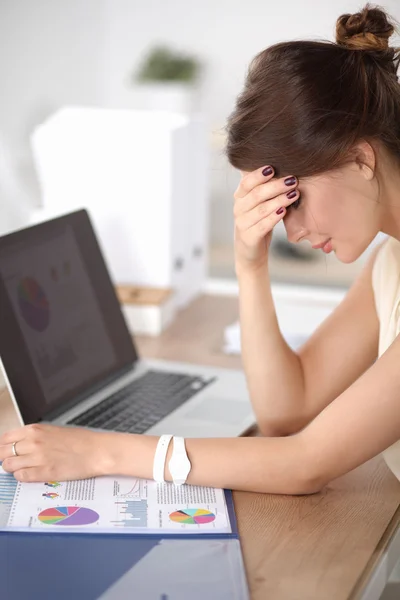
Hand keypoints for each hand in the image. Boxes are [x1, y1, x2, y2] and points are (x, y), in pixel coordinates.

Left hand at [0, 423, 115, 482]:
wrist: (97, 451)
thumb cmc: (80, 441)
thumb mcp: (54, 431)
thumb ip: (35, 437)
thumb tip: (19, 445)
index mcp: (35, 429)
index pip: (5, 438)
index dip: (3, 447)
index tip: (5, 451)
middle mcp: (33, 442)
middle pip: (3, 452)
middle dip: (5, 458)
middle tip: (12, 461)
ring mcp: (38, 458)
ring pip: (9, 466)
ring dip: (13, 468)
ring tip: (23, 468)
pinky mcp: (44, 473)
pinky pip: (21, 477)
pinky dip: (22, 477)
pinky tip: (30, 474)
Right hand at [233, 166, 298, 271]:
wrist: (251, 252)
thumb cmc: (259, 222)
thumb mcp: (259, 204)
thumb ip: (264, 188)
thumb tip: (281, 165)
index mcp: (239, 197)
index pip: (246, 182)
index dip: (259, 174)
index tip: (273, 167)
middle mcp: (238, 209)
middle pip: (256, 194)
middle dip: (276, 186)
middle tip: (292, 180)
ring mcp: (242, 224)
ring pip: (261, 209)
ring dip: (279, 200)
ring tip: (294, 194)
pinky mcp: (249, 238)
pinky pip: (262, 226)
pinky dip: (273, 218)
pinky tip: (284, 211)